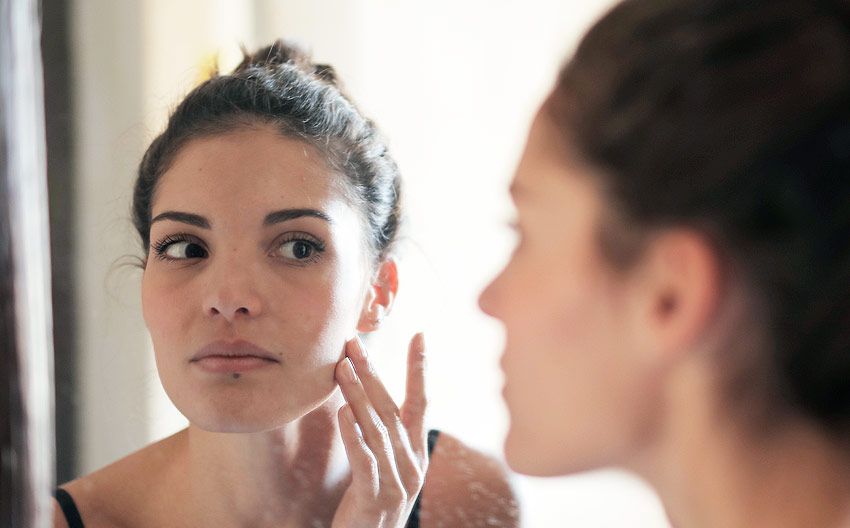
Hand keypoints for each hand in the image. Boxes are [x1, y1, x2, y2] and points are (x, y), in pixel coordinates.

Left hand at [332, 333, 427, 527]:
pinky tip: (343, 412)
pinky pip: (365, 461)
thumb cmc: (371, 504)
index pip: (420, 402)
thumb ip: (380, 435)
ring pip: (377, 429)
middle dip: (373, 372)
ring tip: (343, 367)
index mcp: (415, 452)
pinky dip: (354, 435)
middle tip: (354, 342)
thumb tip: (362, 397)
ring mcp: (397, 482)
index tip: (419, 335)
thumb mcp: (383, 466)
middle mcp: (412, 463)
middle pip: (391, 408)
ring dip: (358, 395)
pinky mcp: (376, 500)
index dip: (419, 369)